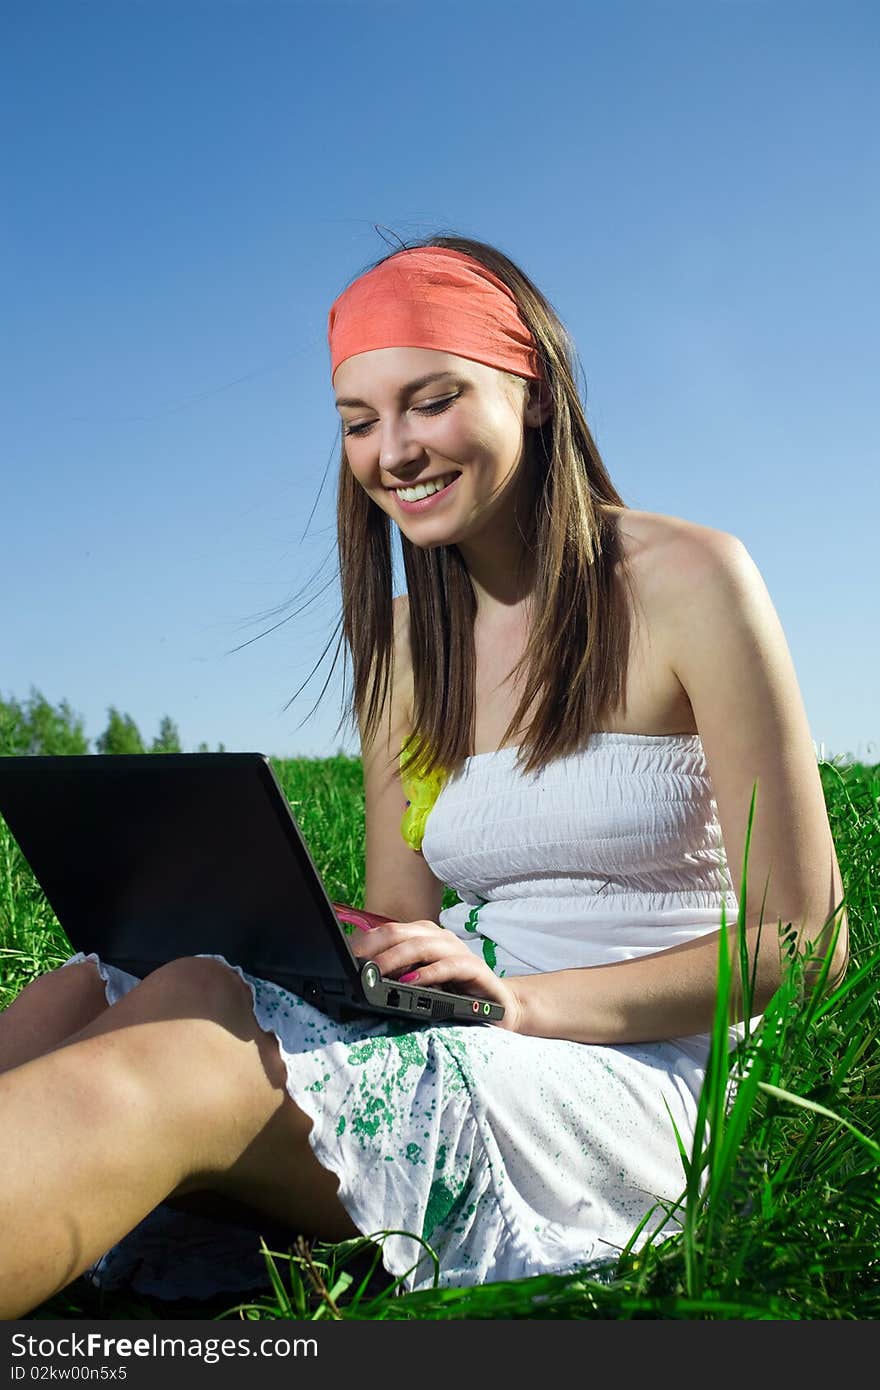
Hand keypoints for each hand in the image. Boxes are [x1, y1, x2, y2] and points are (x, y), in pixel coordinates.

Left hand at [349, 918, 521, 1030]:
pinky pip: (449, 966)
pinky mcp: (475, 969)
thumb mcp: (420, 981)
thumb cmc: (454, 993)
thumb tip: (363, 973)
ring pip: (422, 945)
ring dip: (396, 958)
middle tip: (355, 962)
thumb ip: (398, 973)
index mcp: (424, 936)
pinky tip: (411, 982)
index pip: (389, 931)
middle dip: (375, 946)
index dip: (366, 940)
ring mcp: (458, 951)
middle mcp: (440, 938)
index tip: (346, 954)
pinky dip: (428, 973)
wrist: (498, 1006)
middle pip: (401, 932)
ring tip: (377, 970)